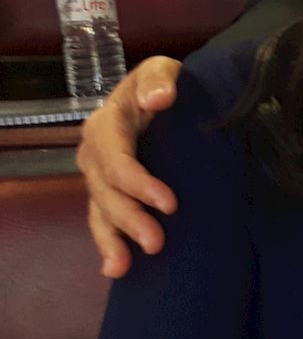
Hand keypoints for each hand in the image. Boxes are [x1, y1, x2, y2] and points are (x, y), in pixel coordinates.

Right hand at [78, 55, 181, 276]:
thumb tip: (160, 98)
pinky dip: (108, 244)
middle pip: (106, 192)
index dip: (139, 184)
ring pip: (100, 212)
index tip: (170, 204)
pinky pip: (103, 220)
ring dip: (112, 240)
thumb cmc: (162, 84)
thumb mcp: (161, 70)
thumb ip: (159, 78)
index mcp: (106, 126)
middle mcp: (96, 154)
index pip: (117, 160)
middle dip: (129, 219)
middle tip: (156, 243)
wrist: (162, 97)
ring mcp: (100, 177)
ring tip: (122, 267)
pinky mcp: (110, 192)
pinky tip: (115, 268)